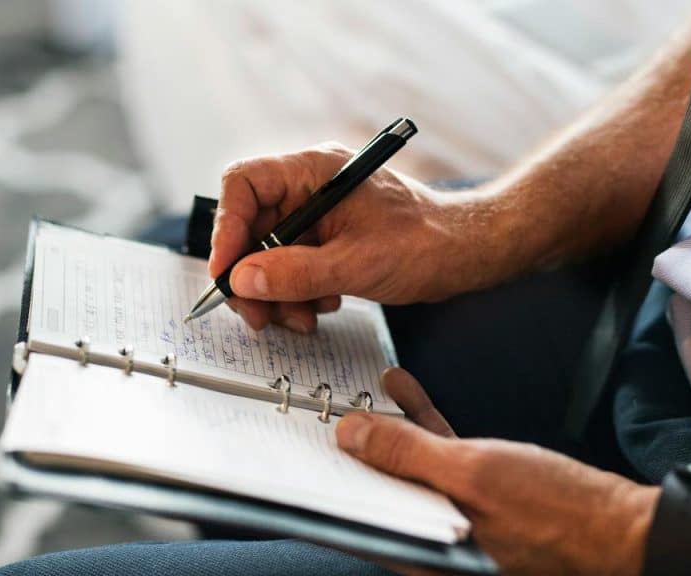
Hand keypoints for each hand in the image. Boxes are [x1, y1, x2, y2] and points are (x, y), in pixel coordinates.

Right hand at [210, 143, 502, 332]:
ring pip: (266, 253)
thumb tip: (242, 279)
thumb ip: (296, 273)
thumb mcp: (357, 263)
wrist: (464, 254)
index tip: (226, 272)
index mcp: (314, 170)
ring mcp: (315, 215)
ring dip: (274, 293)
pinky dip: (294, 294)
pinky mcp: (324, 240)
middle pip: (249, 226)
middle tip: (258, 314)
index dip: (226, 227)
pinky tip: (319, 308)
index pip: (244, 184)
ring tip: (300, 318)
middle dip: (251, 275)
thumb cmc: (425, 243)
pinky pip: (289, 266)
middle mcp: (309, 187)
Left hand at [336, 369, 658, 575]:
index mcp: (420, 553)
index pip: (355, 518)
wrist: (626, 528)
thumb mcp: (471, 477)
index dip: (327, 482)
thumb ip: (407, 456)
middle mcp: (432, 541)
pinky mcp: (480, 499)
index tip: (304, 446)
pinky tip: (406, 393)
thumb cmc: (557, 515)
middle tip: (327, 407)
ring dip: (386, 426)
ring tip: (363, 388)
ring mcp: (456, 518)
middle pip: (375, 490)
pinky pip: (437, 460)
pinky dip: (423, 427)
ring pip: (405, 467)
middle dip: (352, 446)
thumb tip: (351, 436)